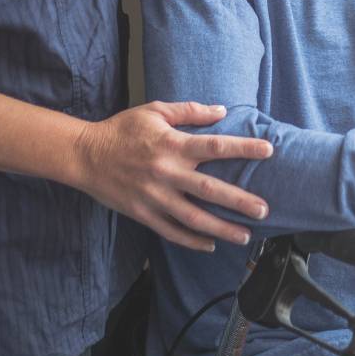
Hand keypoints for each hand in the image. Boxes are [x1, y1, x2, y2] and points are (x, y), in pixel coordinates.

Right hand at [74, 100, 272, 250]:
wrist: (85, 155)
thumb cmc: (123, 129)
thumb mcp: (155, 110)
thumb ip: (190, 111)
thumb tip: (221, 111)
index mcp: (172, 145)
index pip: (216, 147)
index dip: (244, 148)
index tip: (269, 151)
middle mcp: (167, 173)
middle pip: (210, 190)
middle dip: (239, 201)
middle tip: (264, 209)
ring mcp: (155, 197)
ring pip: (193, 218)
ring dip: (221, 229)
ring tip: (244, 236)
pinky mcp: (143, 214)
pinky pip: (171, 232)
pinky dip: (192, 241)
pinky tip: (211, 245)